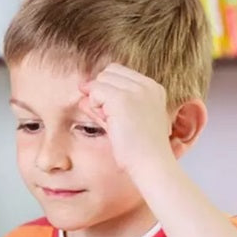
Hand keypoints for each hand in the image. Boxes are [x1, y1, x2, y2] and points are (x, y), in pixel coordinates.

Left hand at [79, 64, 173, 178]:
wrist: (151, 164)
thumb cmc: (138, 151)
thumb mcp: (123, 124)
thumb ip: (106, 109)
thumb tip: (84, 97)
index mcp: (153, 89)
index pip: (120, 73)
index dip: (107, 90)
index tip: (108, 113)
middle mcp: (146, 85)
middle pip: (109, 72)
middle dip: (100, 92)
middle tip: (105, 117)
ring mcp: (136, 90)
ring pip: (101, 80)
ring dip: (96, 99)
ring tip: (107, 121)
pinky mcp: (122, 99)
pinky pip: (95, 91)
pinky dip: (93, 105)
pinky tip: (105, 121)